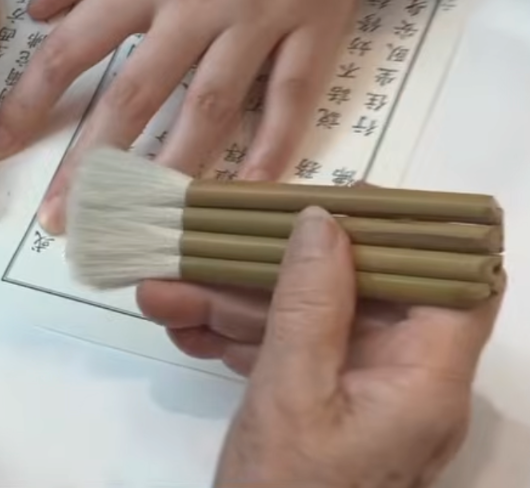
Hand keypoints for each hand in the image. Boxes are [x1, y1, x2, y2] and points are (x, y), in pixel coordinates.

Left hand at [0, 0, 395, 233]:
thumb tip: (41, 10)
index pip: (73, 48)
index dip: (32, 102)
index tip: (0, 146)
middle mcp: (199, 2)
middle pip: (134, 95)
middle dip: (90, 163)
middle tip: (60, 220)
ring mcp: (262, 17)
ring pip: (210, 106)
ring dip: (171, 169)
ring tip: (140, 223)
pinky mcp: (320, 24)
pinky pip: (293, 96)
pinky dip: (275, 146)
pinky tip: (250, 192)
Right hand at [138, 208, 501, 486]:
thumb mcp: (289, 395)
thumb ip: (308, 305)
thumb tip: (323, 222)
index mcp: (425, 380)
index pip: (454, 280)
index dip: (406, 231)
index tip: (336, 203)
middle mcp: (407, 383)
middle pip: (358, 292)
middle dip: (273, 266)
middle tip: (212, 240)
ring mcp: (364, 399)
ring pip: (309, 321)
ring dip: (234, 304)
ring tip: (161, 292)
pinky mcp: (326, 413)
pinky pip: (289, 356)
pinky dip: (236, 340)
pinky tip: (182, 327)